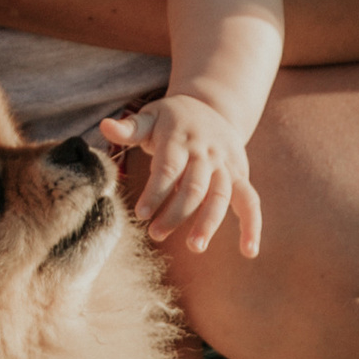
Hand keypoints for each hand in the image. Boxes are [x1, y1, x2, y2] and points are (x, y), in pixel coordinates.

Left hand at [101, 92, 262, 259]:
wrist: (211, 106)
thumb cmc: (171, 119)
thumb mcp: (150, 116)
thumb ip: (129, 127)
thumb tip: (105, 126)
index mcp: (180, 138)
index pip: (169, 167)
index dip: (156, 191)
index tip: (142, 213)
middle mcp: (205, 152)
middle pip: (195, 185)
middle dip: (176, 212)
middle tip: (156, 234)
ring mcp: (225, 164)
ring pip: (222, 194)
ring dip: (209, 222)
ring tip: (194, 246)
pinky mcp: (240, 175)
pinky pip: (250, 200)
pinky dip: (253, 225)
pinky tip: (249, 251)